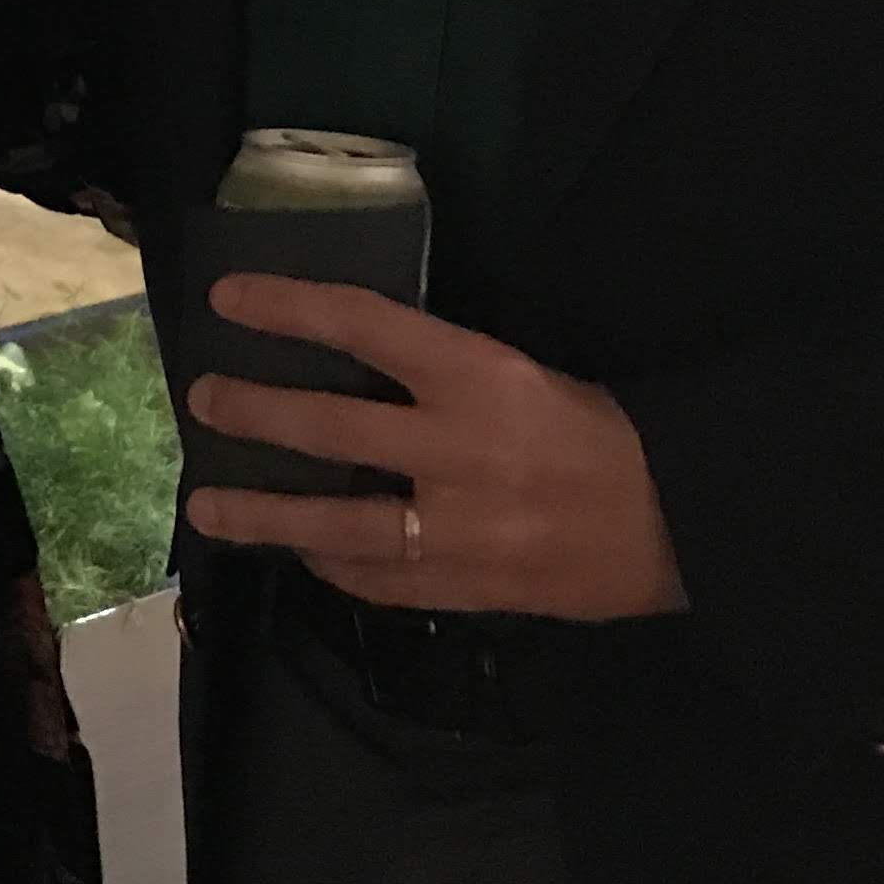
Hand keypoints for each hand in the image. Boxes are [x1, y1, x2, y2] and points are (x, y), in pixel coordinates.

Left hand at [182, 275, 688, 622]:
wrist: (680, 524)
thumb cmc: (603, 433)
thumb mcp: (524, 374)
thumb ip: (442, 375)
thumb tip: (352, 365)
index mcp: (479, 375)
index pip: (364, 323)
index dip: (289, 306)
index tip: (227, 296)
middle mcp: (458, 447)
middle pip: (331, 423)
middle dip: (257, 411)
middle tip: (202, 400)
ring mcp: (459, 527)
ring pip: (336, 519)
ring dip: (264, 512)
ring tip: (206, 504)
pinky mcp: (467, 588)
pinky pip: (377, 580)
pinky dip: (332, 564)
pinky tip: (298, 551)